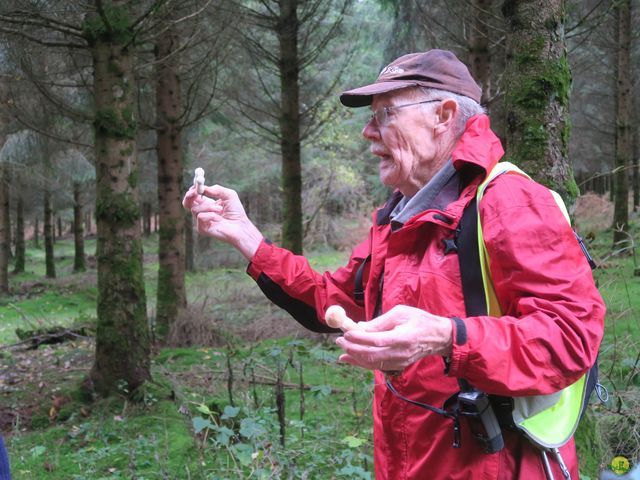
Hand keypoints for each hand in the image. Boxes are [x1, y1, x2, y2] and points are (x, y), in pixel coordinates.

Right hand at [182, 184, 262, 259]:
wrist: (240, 226)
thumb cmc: (236, 211)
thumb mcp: (229, 195)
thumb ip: (217, 189)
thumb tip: (203, 188)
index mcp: (206, 204)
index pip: (194, 196)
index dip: (193, 189)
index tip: (197, 183)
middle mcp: (202, 212)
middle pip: (186, 203)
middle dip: (189, 195)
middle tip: (195, 191)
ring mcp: (201, 221)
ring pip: (194, 209)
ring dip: (208, 206)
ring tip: (220, 210)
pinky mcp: (202, 229)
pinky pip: (200, 217)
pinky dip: (210, 215)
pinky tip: (219, 220)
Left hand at [335, 305, 452, 371]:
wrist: (438, 337)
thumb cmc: (419, 320)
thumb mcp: (400, 313)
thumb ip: (380, 322)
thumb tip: (360, 327)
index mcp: (403, 338)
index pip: (377, 340)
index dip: (360, 338)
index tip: (346, 332)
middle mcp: (401, 353)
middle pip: (372, 354)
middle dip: (353, 348)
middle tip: (340, 340)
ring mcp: (400, 362)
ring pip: (372, 363)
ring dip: (355, 358)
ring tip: (341, 351)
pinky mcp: (398, 366)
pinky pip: (377, 366)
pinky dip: (362, 363)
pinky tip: (350, 358)